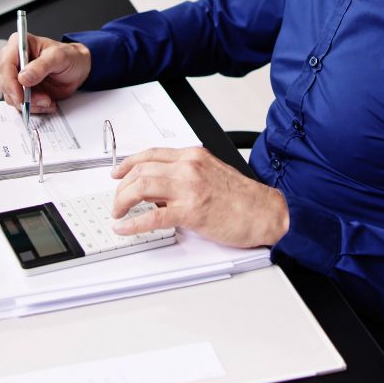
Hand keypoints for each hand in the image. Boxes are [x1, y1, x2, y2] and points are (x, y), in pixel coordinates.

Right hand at [0, 33, 91, 112]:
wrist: (77, 69)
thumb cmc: (69, 57)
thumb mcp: (59, 57)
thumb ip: (41, 66)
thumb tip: (23, 77)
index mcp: (19, 45)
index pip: (6, 63)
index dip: (10, 81)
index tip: (20, 95)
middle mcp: (14, 60)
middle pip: (6, 83)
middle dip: (23, 96)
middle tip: (43, 100)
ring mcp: (16, 77)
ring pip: (12, 96)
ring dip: (31, 103)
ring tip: (48, 100)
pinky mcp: (22, 90)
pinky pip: (21, 104)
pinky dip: (35, 107)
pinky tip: (48, 103)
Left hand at [109, 148, 289, 247]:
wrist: (266, 212)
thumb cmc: (243, 198)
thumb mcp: (211, 173)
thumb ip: (186, 176)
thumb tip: (159, 190)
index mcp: (193, 156)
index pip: (151, 154)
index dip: (128, 163)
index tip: (117, 172)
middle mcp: (188, 168)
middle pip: (141, 170)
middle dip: (122, 186)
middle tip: (117, 200)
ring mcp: (189, 188)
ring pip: (141, 187)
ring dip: (122, 201)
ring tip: (118, 212)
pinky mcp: (191, 211)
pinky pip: (152, 215)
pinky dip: (133, 223)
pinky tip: (125, 227)